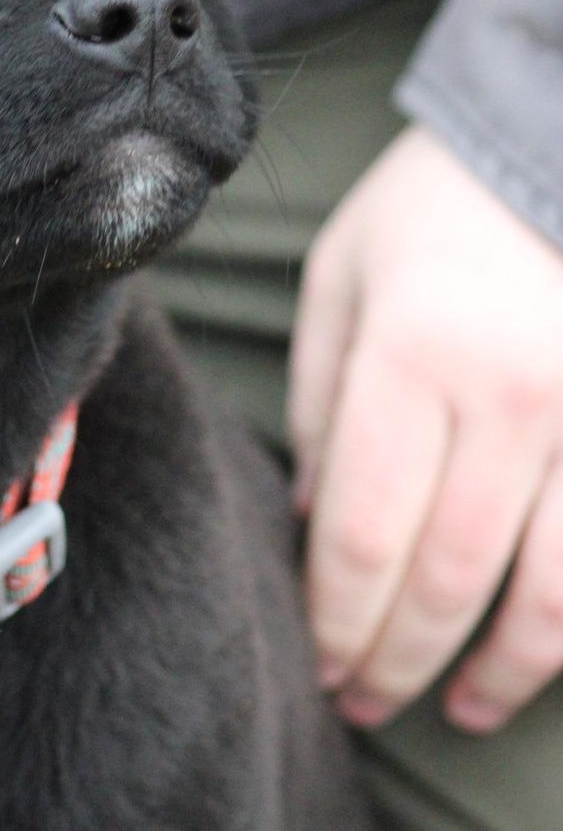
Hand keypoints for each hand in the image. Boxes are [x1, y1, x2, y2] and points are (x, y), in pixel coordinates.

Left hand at [290, 123, 562, 732]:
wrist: (548, 145)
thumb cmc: (421, 213)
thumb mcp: (337, 284)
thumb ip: (319, 404)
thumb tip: (314, 523)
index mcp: (409, 358)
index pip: (366, 531)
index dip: (338, 616)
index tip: (317, 661)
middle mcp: (507, 399)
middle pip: (446, 575)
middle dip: (398, 657)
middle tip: (361, 704)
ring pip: (550, 588)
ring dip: (499, 669)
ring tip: (454, 709)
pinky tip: (541, 655)